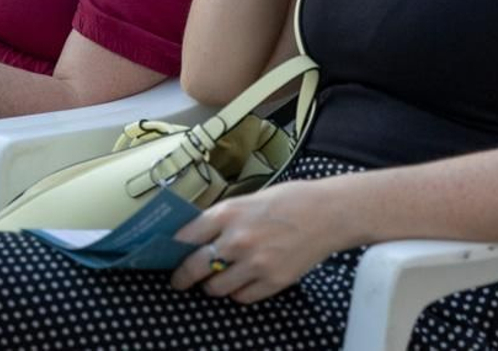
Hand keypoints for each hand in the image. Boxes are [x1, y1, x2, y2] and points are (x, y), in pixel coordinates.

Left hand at [170, 180, 350, 302]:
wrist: (329, 213)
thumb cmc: (291, 200)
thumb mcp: (250, 198)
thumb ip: (224, 217)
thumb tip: (198, 234)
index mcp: (229, 213)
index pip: (186, 236)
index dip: (173, 247)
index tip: (168, 253)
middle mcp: (238, 240)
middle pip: (194, 267)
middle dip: (183, 276)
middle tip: (179, 280)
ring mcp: (255, 263)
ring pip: (216, 288)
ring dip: (212, 286)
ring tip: (216, 279)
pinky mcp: (273, 281)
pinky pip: (242, 297)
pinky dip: (237, 292)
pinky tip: (241, 282)